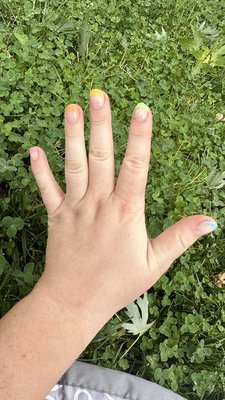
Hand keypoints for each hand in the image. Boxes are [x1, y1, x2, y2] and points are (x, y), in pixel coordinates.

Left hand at [30, 89, 216, 326]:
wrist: (75, 303)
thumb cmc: (117, 284)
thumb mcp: (155, 263)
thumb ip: (181, 238)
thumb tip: (210, 221)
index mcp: (126, 212)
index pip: (137, 166)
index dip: (140, 136)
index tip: (142, 109)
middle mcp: (99, 204)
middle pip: (101, 157)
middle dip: (101, 124)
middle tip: (99, 95)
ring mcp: (75, 209)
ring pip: (74, 167)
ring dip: (71, 137)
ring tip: (71, 108)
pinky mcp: (56, 217)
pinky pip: (46, 190)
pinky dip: (39, 170)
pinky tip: (34, 150)